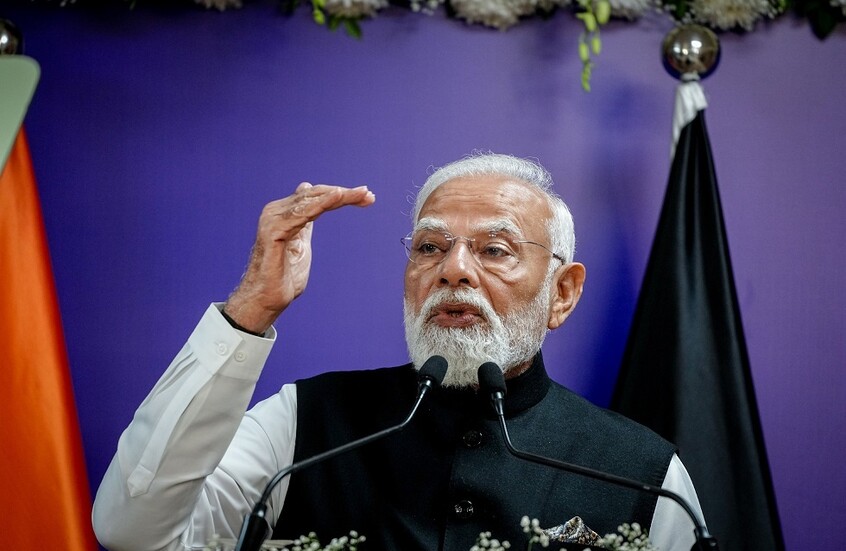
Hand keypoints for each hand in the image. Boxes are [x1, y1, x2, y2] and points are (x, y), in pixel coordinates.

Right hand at [223, 183, 374, 333]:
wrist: (265, 300)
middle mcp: (276, 212)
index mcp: (283, 213)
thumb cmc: (282, 276)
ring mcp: (273, 220)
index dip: (341, 195)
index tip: (366, 196)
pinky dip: (319, 204)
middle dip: (344, 194)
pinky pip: (300, 214)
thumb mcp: (302, 243)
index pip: (316, 196)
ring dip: (338, 197)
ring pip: (311, 201)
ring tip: (359, 194)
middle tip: (368, 195)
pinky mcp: (273, 232)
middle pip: (315, 195)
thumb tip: (309, 201)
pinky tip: (336, 197)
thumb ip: (306, 222)